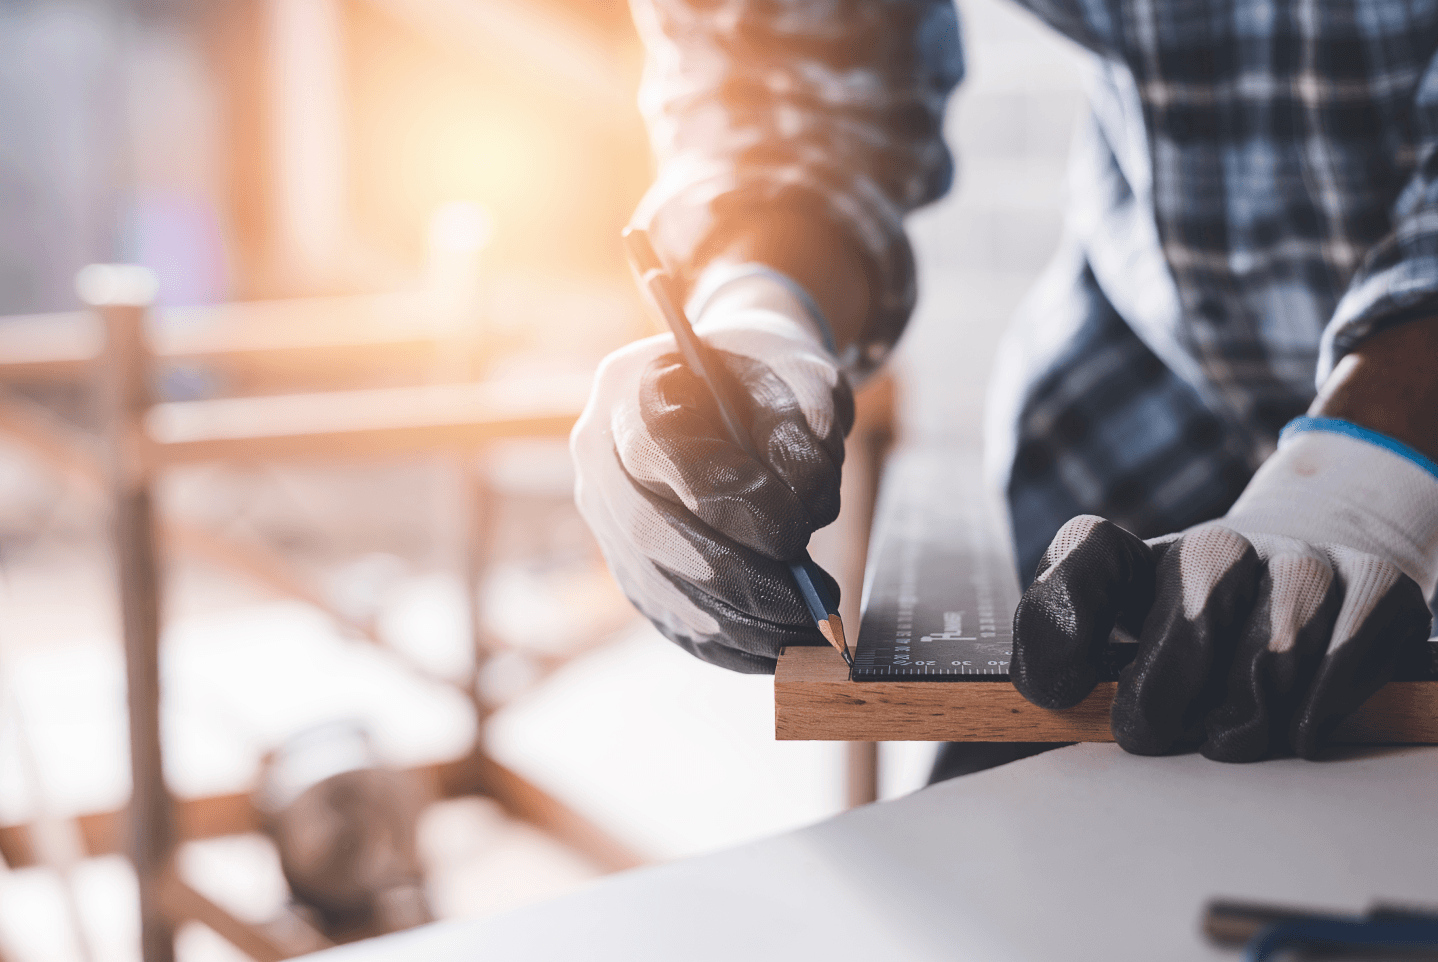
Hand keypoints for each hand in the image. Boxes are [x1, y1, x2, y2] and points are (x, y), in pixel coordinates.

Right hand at [571, 273, 853, 672]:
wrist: (732, 393)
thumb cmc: (768, 384)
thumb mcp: (798, 376)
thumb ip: (806, 426)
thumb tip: (808, 503)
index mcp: (629, 389)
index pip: (660, 452)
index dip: (728, 500)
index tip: (796, 532)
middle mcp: (597, 459)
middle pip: (652, 534)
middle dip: (739, 579)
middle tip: (811, 605)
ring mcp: (605, 520)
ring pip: (660, 589)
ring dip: (741, 624)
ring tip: (811, 632)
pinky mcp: (628, 568)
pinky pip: (670, 620)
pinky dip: (729, 646)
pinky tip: (783, 649)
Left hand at [1011, 422, 1436, 760]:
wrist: (1307, 574)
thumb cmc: (1193, 632)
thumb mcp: (1120, 638)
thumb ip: (1069, 656)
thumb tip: (1053, 689)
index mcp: (1140, 557)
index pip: (1088, 551)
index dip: (1064, 622)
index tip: (1058, 691)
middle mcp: (1218, 544)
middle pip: (1191, 620)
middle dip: (1166, 699)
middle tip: (1160, 734)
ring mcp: (1300, 559)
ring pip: (1271, 655)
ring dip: (1245, 718)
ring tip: (1228, 736)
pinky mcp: (1374, 585)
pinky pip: (1342, 661)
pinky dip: (1314, 712)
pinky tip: (1294, 728)